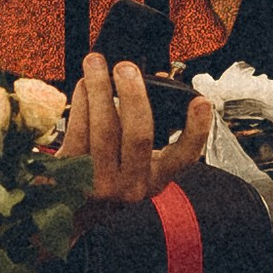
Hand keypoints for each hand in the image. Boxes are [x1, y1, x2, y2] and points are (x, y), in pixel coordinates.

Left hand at [64, 52, 213, 204]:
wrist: (71, 208)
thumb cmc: (107, 174)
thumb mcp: (136, 160)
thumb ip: (149, 124)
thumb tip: (154, 81)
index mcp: (155, 178)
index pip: (184, 157)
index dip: (197, 130)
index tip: (201, 102)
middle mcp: (132, 185)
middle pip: (139, 136)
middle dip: (134, 95)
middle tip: (126, 68)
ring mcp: (102, 183)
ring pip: (105, 129)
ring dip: (100, 90)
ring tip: (96, 63)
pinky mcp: (73, 174)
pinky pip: (79, 131)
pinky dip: (81, 103)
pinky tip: (83, 86)